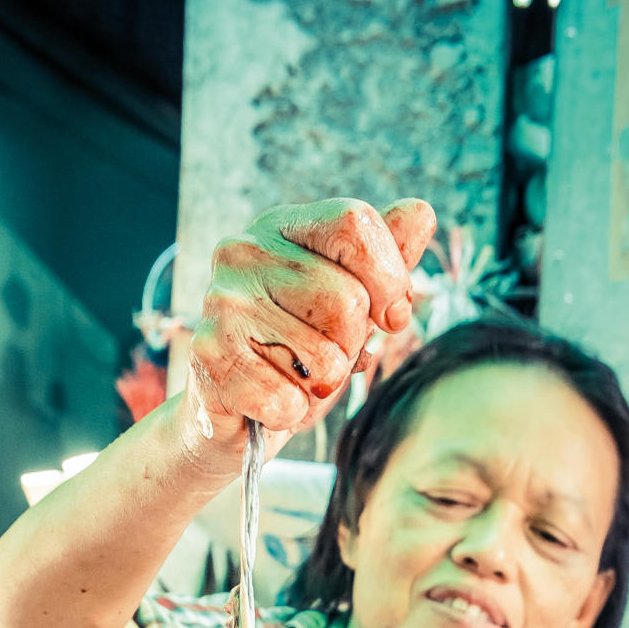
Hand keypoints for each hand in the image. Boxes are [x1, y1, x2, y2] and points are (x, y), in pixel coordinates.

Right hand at [186, 197, 436, 450]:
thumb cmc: (296, 354)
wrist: (231, 414)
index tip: (392, 317)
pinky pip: (286, 398)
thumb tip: (420, 214)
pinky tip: (271, 401)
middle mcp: (244, 252)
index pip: (354, 223)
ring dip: (323, 385)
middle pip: (346, 298)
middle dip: (352, 345)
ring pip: (323, 356)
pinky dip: (291, 412)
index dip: (390, 277)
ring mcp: (222, 301)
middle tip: (327, 358)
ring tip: (295, 379)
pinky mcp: (208, 354)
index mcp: (283, 228)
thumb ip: (382, 261)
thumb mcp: (349, 305)